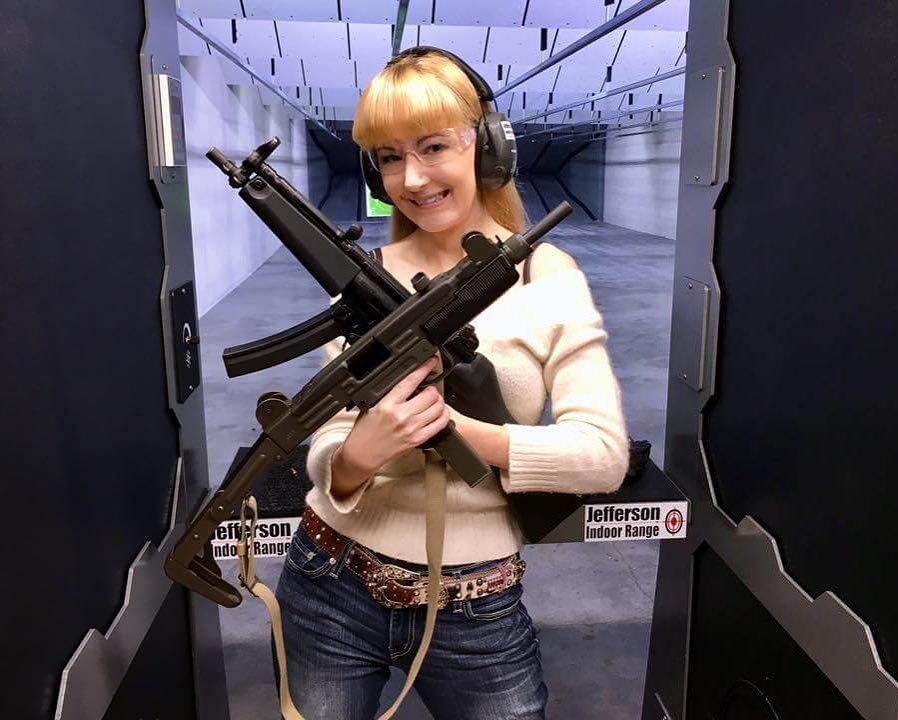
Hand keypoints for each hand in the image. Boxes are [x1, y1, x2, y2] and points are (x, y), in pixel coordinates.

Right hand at [341, 356, 449, 475]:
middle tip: (429, 389)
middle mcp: (401, 415)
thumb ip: (392, 394)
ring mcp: (411, 428)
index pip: (410, 381)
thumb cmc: (365, 431)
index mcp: (388, 404)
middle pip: (430, 394)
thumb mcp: (372, 405)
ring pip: (438, 407)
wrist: (362, 454)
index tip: (431, 362)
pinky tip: (439, 413)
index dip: (424, 368)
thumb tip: (410, 383)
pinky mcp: (418, 439)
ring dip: (439, 402)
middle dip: (432, 389)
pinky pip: (440, 424)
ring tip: (433, 402)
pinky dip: (444, 415)